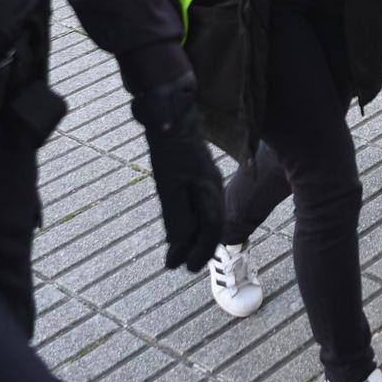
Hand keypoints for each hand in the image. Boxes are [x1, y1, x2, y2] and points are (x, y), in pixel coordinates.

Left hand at [132, 76, 223, 271]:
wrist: (171, 112)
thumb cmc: (169, 148)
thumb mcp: (168, 186)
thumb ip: (176, 217)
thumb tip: (179, 246)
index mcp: (209, 192)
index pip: (211, 230)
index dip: (200, 252)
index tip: (187, 269)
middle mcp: (213, 186)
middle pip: (212, 224)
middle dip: (198, 247)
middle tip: (183, 265)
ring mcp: (207, 177)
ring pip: (207, 214)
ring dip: (195, 234)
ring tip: (181, 250)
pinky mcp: (198, 170)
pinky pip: (201, 202)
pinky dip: (193, 219)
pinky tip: (182, 221)